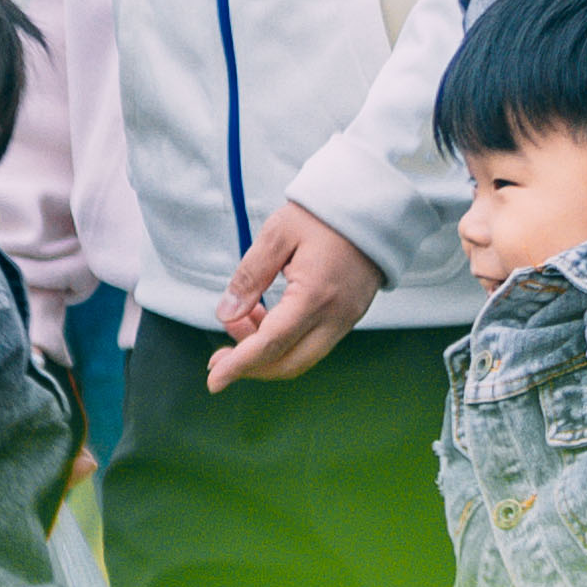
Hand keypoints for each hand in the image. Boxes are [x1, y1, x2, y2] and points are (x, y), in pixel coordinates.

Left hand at [213, 201, 383, 384]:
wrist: (374, 205)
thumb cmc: (324, 213)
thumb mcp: (277, 234)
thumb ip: (250, 276)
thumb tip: (226, 313)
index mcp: (315, 296)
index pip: (270, 344)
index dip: (238, 365)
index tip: (213, 380)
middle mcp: (335, 316)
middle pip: (288, 363)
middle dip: (250, 366)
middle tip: (219, 355)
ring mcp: (347, 319)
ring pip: (302, 357)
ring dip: (267, 352)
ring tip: (241, 320)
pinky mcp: (350, 315)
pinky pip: (314, 343)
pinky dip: (285, 341)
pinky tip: (265, 317)